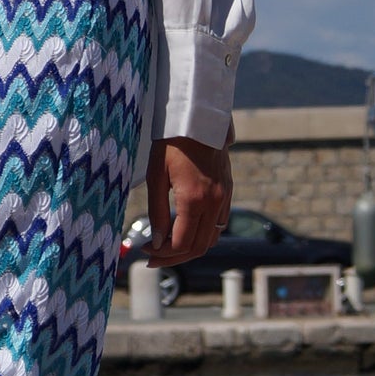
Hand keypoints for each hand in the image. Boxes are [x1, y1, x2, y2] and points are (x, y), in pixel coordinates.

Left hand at [144, 137, 231, 267]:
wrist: (197, 117)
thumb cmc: (171, 143)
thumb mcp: (156, 176)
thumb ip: (157, 212)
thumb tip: (158, 242)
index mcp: (194, 199)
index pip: (181, 243)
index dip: (163, 253)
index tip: (146, 251)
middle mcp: (214, 201)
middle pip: (198, 246)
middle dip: (174, 257)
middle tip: (153, 258)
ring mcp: (225, 197)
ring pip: (211, 238)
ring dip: (190, 248)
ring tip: (167, 249)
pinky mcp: (229, 191)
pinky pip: (219, 223)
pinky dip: (204, 234)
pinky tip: (186, 232)